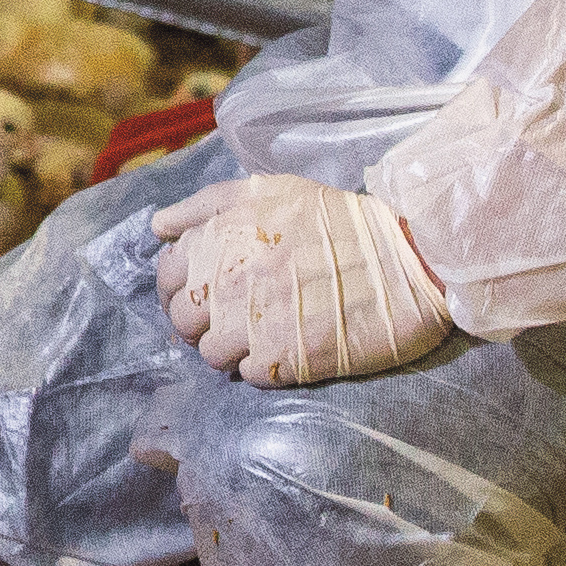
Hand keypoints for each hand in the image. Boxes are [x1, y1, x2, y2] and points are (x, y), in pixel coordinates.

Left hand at [150, 173, 448, 386]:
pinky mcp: (285, 359)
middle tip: (232, 317)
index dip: (182, 286)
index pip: (168, 276)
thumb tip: (159, 228)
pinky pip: (248, 374)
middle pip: (182, 319)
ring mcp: (254, 323)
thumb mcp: (268, 191)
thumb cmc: (337, 221)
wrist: (407, 258)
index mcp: (220, 239)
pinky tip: (285, 349)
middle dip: (201, 321)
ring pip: (211, 353)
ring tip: (261, 336)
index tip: (204, 290)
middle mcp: (229, 281)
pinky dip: (261, 367)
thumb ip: (205, 206)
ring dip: (230, 349)